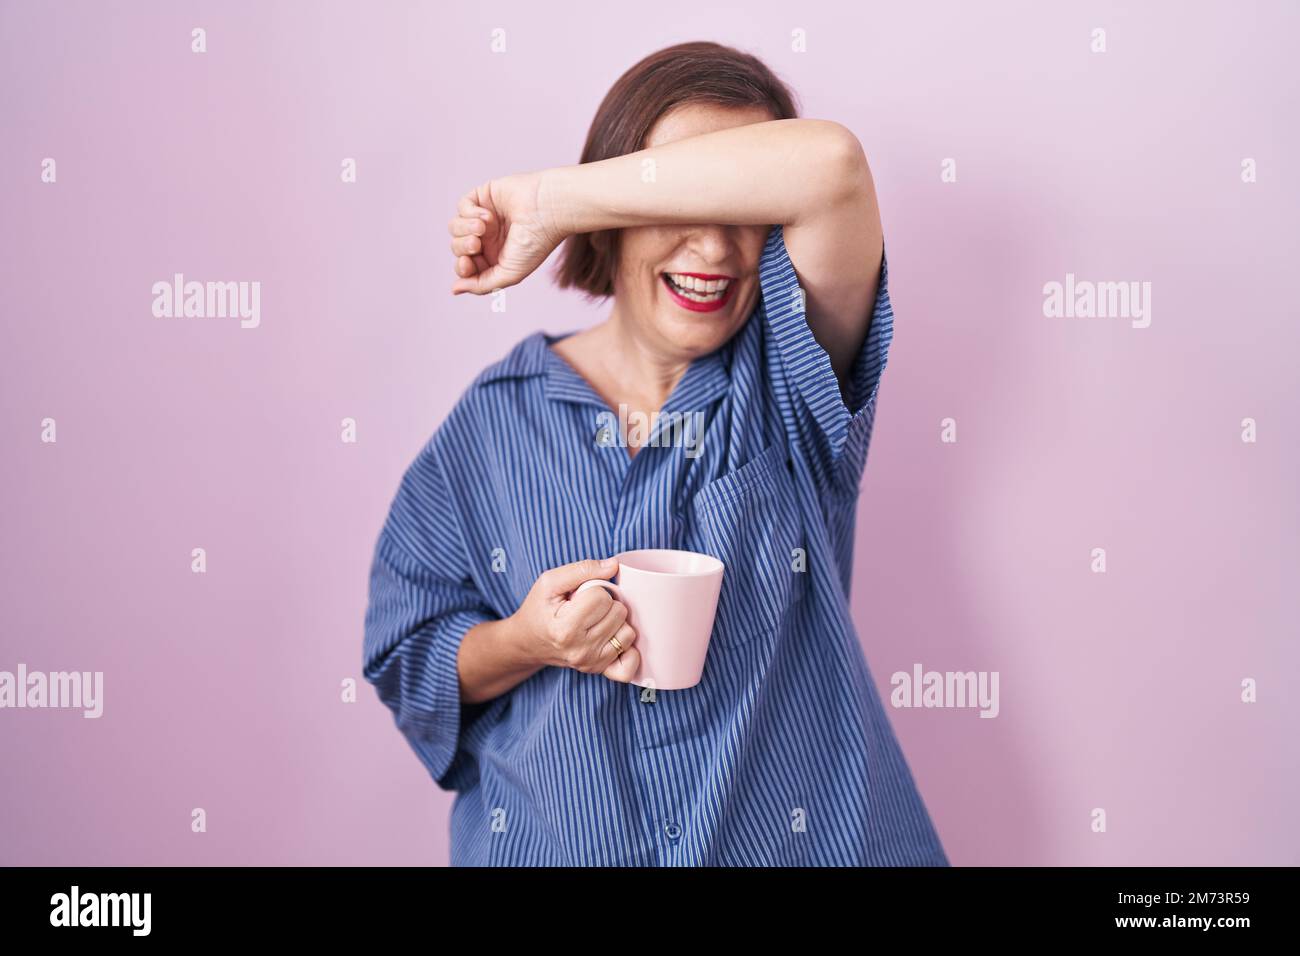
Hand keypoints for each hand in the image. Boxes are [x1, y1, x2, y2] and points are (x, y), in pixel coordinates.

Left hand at [448, 171, 563, 294]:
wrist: (547, 211)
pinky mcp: (484, 197)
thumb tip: (455, 290)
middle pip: (458, 247)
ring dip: (464, 229)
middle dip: (463, 247)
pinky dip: (470, 212)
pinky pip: (462, 206)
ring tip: (483, 226)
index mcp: (495, 258)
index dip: (461, 267)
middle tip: (477, 242)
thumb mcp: (510, 274)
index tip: (467, 263)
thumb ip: (482, 285)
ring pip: (455, 228)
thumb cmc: (535, 243)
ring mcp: (485, 218)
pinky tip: (488, 214)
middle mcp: (489, 239)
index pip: (466, 267)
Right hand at [510, 558, 639, 682]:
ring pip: (628, 633)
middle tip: (588, 608)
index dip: (594, 590)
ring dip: (616, 623)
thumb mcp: (549, 582)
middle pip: (618, 613)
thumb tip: (613, 565)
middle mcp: (579, 650)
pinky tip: (612, 638)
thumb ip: (581, 570)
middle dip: (607, 604)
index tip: (580, 596)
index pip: (602, 597)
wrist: (528, 642)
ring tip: (596, 621)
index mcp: (565, 629)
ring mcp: (590, 663)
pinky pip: (630, 663)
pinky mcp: (598, 670)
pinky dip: (627, 648)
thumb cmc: (539, 610)